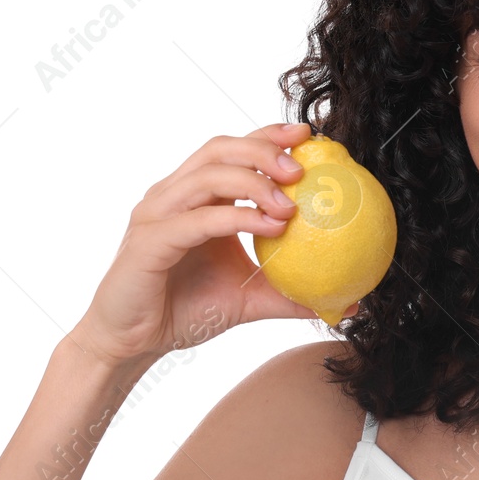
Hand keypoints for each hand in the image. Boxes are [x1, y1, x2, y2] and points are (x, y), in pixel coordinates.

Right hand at [67, 122, 356, 368]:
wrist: (134, 343)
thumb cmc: (185, 312)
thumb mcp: (250, 301)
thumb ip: (292, 295)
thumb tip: (344, 303)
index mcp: (196, 199)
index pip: (232, 152)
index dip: (267, 135)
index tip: (308, 136)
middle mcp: (174, 197)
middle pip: (218, 151)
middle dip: (262, 148)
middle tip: (302, 164)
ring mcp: (158, 215)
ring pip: (206, 177)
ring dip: (253, 182)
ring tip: (290, 202)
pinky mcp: (150, 242)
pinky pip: (197, 220)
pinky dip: (235, 218)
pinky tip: (271, 225)